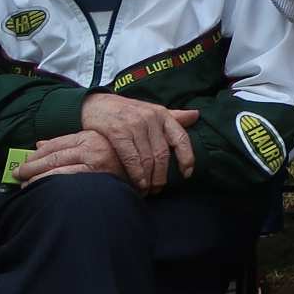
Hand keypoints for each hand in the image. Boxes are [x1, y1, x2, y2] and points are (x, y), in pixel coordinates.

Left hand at [17, 129, 125, 182]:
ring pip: (56, 169)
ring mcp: (95, 161)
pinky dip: (51, 185)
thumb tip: (39, 144)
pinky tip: (42, 190)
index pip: (55, 144)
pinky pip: (67, 181)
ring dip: (37, 178)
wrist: (144, 174)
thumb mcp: (94, 144)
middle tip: (16, 175)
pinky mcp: (97, 176)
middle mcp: (91, 146)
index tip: (24, 162)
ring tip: (25, 185)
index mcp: (89, 136)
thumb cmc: (118, 160)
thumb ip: (68, 143)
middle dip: (31, 166)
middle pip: (52, 156)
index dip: (36, 154)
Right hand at [76, 93, 198, 194]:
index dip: (186, 158)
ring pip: (147, 158)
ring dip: (149, 178)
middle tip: (159, 189)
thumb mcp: (152, 110)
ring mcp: (134, 125)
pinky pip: (131, 157)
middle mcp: (151, 119)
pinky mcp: (118, 132)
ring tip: (148, 190)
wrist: (96, 103)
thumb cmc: (128, 111)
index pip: (181, 138)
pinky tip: (138, 183)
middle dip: (162, 175)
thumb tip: (196, 115)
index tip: (186, 174)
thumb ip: (174, 116)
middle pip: (162, 154)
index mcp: (163, 114)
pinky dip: (136, 173)